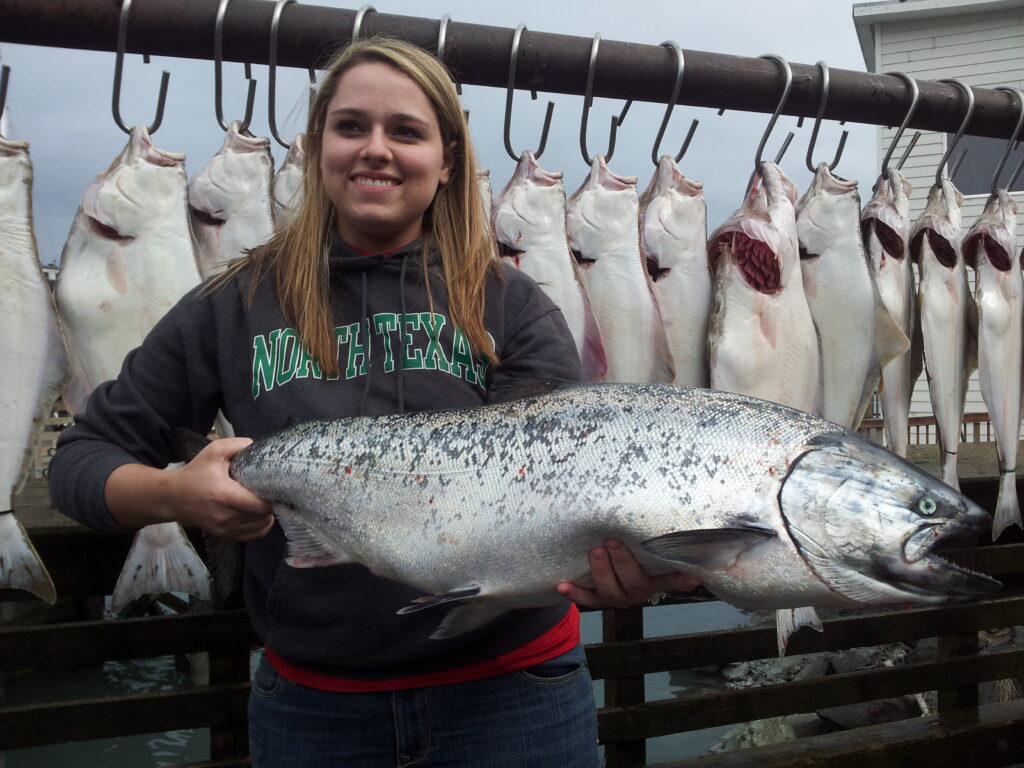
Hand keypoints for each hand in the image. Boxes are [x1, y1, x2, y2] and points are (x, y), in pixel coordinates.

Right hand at [105, 437, 274, 540]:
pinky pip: (252, 536)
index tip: (273, 487)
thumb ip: (236, 445)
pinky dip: (260, 527)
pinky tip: (260, 516)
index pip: (258, 505)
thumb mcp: (213, 451)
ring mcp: (224, 528)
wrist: (173, 497)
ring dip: (267, 516)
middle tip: (272, 494)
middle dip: (271, 505)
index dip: (271, 497)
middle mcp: (225, 515)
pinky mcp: (224, 535)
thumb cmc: (196, 472)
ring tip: (265, 503)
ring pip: (259, 527)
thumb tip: (256, 446)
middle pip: (261, 516)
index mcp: (223, 494)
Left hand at [555, 539, 700, 609]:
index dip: (680, 580)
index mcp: (653, 580)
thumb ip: (658, 543)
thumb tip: (694, 523)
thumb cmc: (634, 556)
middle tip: (612, 541)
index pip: (669, 579)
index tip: (693, 577)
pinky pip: (585, 598)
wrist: (609, 578)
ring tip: (595, 550)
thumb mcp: (646, 552)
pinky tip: (562, 585)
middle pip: (633, 581)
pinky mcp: (597, 600)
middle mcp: (636, 591)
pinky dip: (574, 593)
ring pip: (609, 589)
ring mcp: (616, 597)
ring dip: (600, 570)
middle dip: (622, 561)